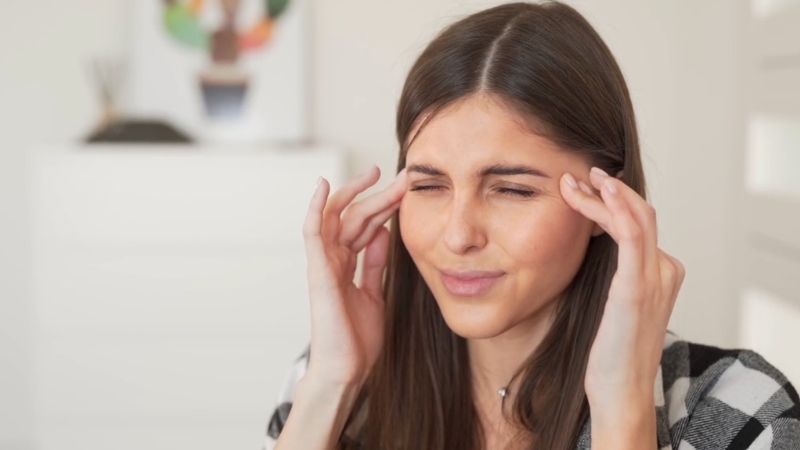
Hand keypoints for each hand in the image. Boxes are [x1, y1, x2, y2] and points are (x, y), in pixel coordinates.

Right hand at [301, 165, 406, 388]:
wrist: (346, 370)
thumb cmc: (357, 339)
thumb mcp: (374, 293)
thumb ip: (375, 264)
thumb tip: (383, 234)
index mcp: (346, 265)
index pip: (364, 225)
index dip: (384, 205)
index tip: (406, 188)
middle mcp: (333, 260)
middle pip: (355, 216)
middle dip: (379, 194)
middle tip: (402, 175)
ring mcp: (324, 264)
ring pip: (339, 218)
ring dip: (358, 194)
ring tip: (377, 173)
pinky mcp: (318, 271)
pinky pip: (312, 233)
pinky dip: (315, 208)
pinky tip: (323, 186)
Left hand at [559, 167, 684, 443]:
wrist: (620, 391)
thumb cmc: (611, 353)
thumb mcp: (613, 305)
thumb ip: (611, 277)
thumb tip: (587, 252)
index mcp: (660, 273)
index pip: (639, 224)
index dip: (611, 202)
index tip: (581, 190)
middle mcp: (665, 270)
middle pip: (642, 213)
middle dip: (609, 189)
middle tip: (578, 176)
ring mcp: (655, 277)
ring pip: (638, 216)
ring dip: (607, 192)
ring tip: (578, 179)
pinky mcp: (637, 287)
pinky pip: (631, 235)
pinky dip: (617, 207)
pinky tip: (598, 192)